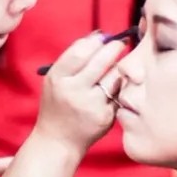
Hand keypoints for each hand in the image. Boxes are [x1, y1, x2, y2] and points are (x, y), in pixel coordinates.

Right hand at [33, 32, 126, 156]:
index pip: (80, 52)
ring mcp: (91, 105)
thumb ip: (73, 59)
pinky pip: (118, 94)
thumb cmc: (58, 105)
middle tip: (120, 43)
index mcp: (58, 79)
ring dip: (118, 68)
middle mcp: (73, 91)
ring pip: (114, 77)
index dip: (95, 41)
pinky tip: (114, 89)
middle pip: (100, 62)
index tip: (104, 36)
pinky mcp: (105, 117)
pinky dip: (118, 88)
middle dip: (114, 48)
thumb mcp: (55, 80)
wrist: (58, 141)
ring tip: (115, 67)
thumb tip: (99, 35)